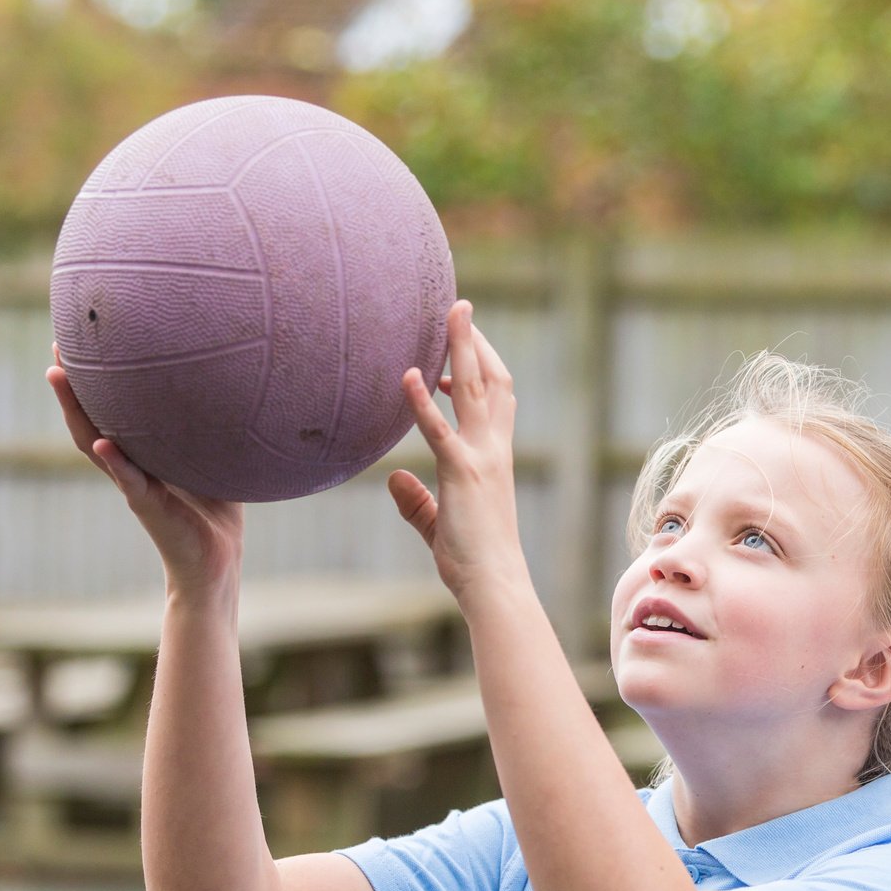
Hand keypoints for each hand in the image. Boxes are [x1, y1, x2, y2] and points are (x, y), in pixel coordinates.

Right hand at [47, 347, 242, 592]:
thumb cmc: (215, 510)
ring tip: (57, 377)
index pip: (109, 409)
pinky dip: (115, 461)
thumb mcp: (211, 459)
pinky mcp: (148, 506)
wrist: (216, 561)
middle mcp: (129, 465)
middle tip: (55, 346)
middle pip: (88, 417)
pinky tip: (103, 441)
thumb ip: (211, 428)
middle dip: (70, 383)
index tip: (81, 340)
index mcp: (141, 452)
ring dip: (75, 411)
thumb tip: (231, 383)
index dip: (93, 379)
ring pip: (94, 443)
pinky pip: (128, 481)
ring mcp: (134, 484)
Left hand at [387, 301, 524, 601]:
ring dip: (460, 347)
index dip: (481, 366)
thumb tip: (394, 480)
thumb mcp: (440, 524)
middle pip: (490, 379)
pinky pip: (438, 429)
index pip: (496, 399)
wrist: (495, 585)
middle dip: (474, 341)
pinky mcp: (461, 473)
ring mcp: (481, 457)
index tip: (460, 344)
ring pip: (471, 389)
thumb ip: (419, 501)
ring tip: (450, 311)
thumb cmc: (474, 561)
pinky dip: (421, 401)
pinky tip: (407, 374)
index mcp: (494, 457)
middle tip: (459, 305)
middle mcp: (494, 449)